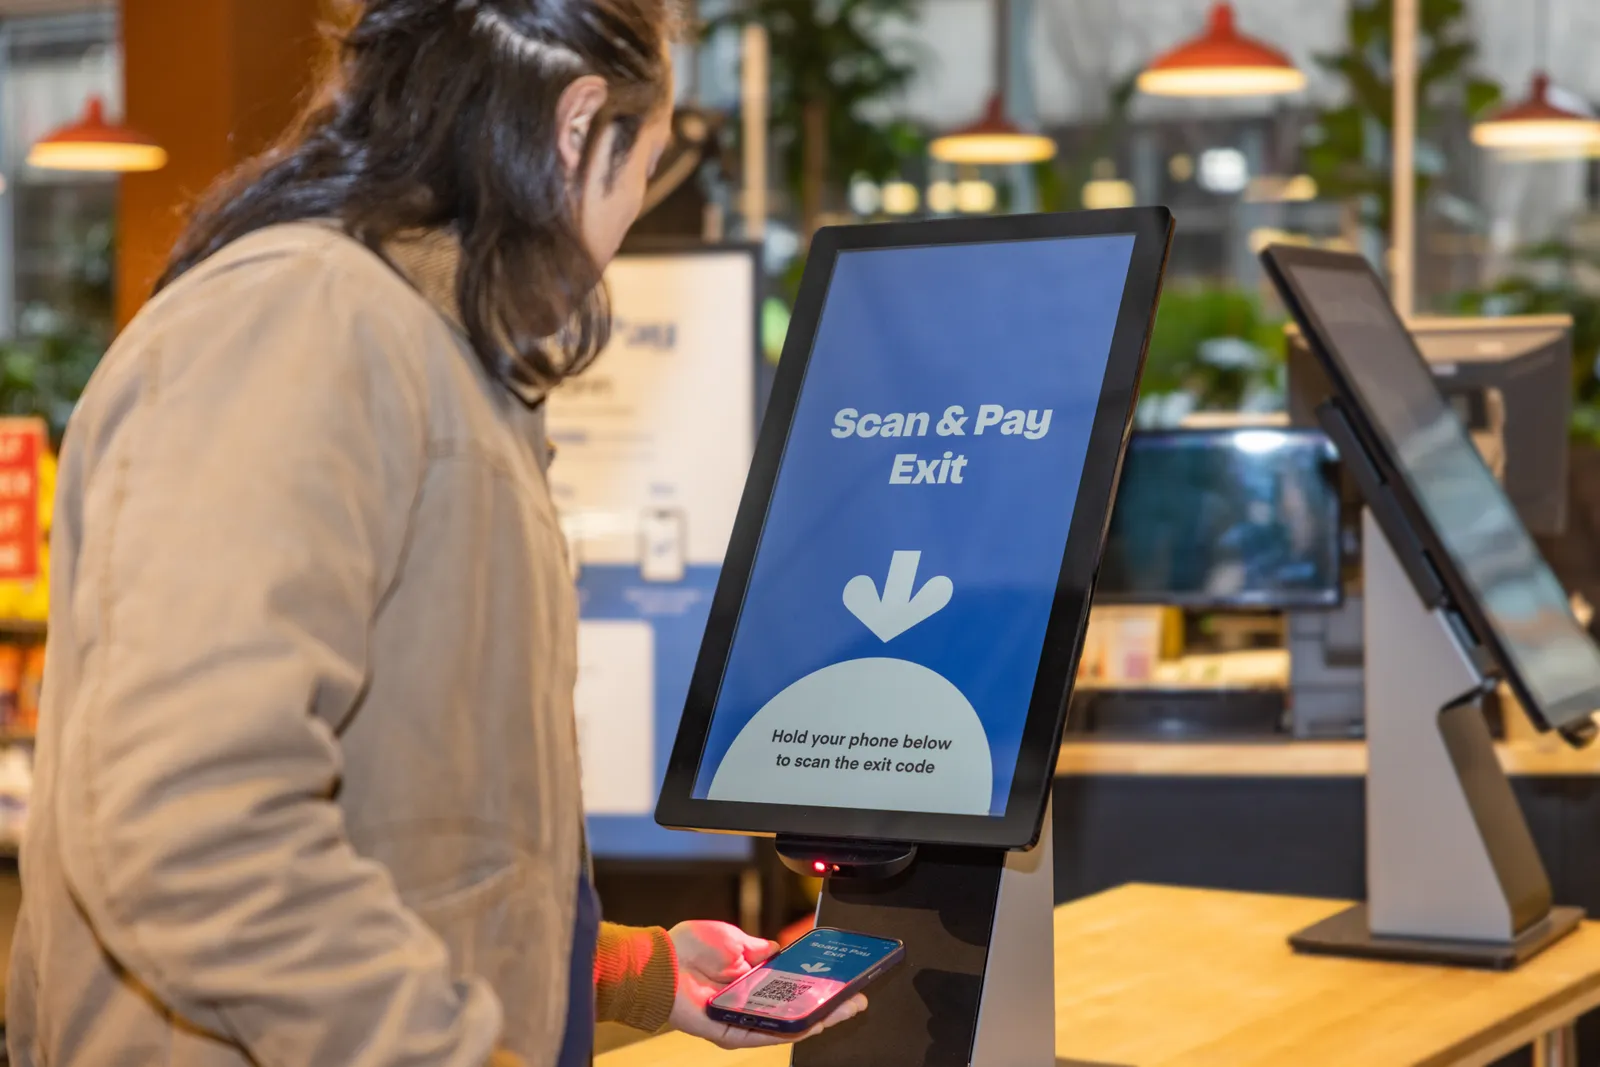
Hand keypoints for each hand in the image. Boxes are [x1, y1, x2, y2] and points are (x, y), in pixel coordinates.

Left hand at [666, 921, 867, 1049]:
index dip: (817, 986)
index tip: (842, 980)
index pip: (791, 988)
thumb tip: (780, 950)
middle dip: (826, 1006)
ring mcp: (740, 1021)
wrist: (658, 961)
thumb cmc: (687, 948)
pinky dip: (787, 1030)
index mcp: (751, 981)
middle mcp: (748, 1005)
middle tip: (855, 1001)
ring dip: (815, 1019)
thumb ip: (759, 948)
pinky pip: (763, 1035)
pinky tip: (809, 1024)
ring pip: (785, 1026)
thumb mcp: (734, 940)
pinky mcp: (729, 1033)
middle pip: (794, 1011)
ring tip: (840, 1012)